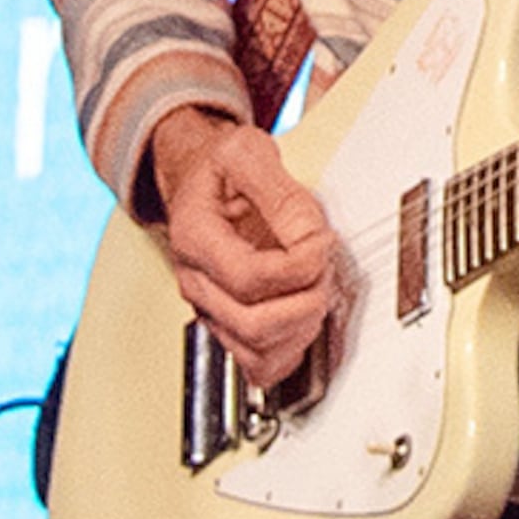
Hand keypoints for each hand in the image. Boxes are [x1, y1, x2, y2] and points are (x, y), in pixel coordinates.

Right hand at [148, 107, 336, 386]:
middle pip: (254, 325)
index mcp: (195, 238)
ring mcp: (211, 309)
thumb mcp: (247, 153)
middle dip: (306, 300)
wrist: (199, 179)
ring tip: (316, 286)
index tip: (321, 242)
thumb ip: (282, 193)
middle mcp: (197, 282)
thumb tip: (310, 237)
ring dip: (303, 325)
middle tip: (323, 267)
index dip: (298, 267)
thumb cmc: (220, 169)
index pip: (248, 278)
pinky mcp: (228, 326)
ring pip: (258, 353)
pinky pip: (259, 365)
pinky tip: (305, 315)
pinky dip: (291, 350)